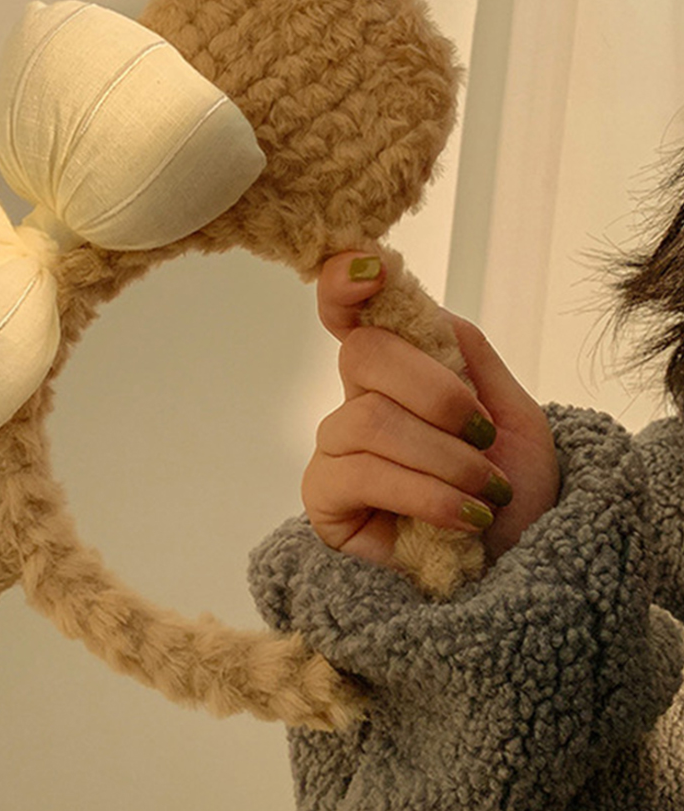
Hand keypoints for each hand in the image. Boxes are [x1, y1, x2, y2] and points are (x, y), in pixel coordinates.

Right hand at [302, 252, 559, 568]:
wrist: (514, 572)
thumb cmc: (510, 494)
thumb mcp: (513, 414)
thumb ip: (469, 354)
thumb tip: (423, 308)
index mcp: (398, 374)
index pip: (351, 316)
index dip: (345, 284)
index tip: (370, 268)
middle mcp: (358, 402)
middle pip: (363, 354)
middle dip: (434, 391)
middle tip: (481, 436)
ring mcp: (337, 449)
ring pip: (367, 416)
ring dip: (443, 457)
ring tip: (484, 492)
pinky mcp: (325, 498)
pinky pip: (362, 471)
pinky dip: (424, 492)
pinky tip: (461, 517)